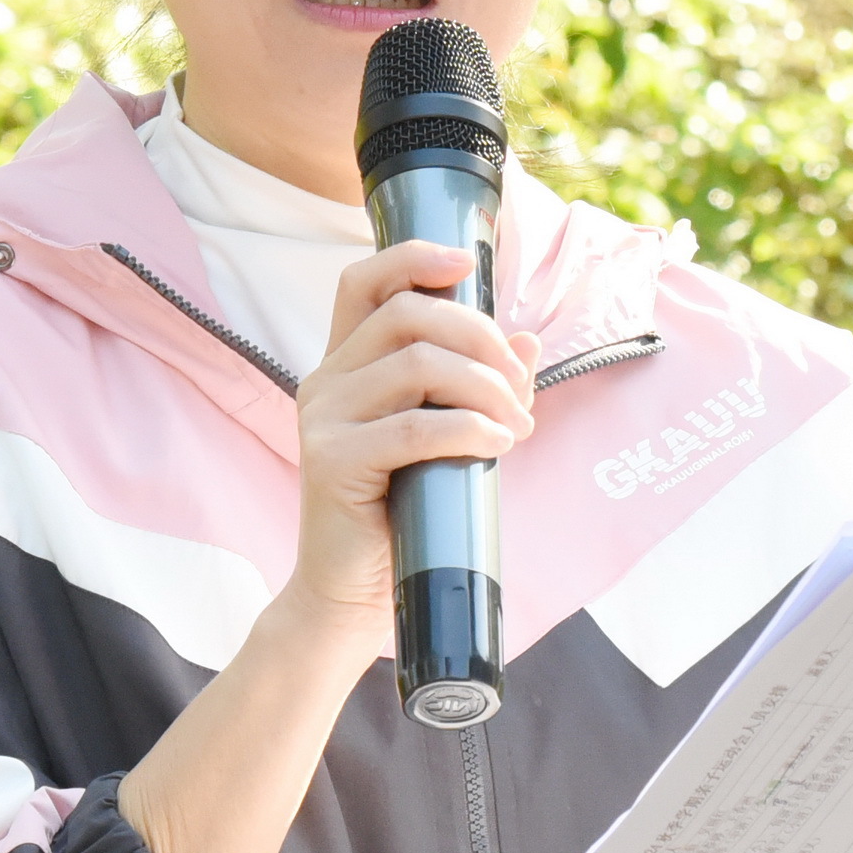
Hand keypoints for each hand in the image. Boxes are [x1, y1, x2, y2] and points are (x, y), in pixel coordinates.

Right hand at [272, 238, 536, 635]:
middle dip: (480, 337)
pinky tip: (499, 445)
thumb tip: (530, 340)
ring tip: (516, 423)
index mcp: (345, 365)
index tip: (465, 264)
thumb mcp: (447, 438)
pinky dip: (469, 429)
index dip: (413, 258)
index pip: (363, 282)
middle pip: (408, 314)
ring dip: (485, 387)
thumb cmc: (403, 512)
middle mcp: (325, 381)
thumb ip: (479, 387)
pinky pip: (414, 426)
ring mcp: (322, 418)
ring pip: (417, 364)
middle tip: (520, 384)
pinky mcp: (331, 461)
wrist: (351, 594)